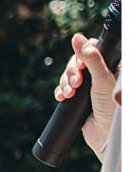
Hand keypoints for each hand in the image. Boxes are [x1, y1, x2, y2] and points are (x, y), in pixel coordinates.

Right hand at [54, 33, 117, 159]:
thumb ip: (90, 57)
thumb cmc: (110, 106)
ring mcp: (88, 87)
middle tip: (76, 83)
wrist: (105, 134)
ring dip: (65, 83)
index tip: (82, 66)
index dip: (82, 55)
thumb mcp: (101, 78)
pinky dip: (60, 92)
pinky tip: (63, 97)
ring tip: (70, 93)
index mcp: (110, 66)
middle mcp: (99, 74)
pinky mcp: (78, 99)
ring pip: (68, 75)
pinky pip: (63, 89)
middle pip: (76, 62)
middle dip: (71, 72)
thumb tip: (76, 37)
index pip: (90, 50)